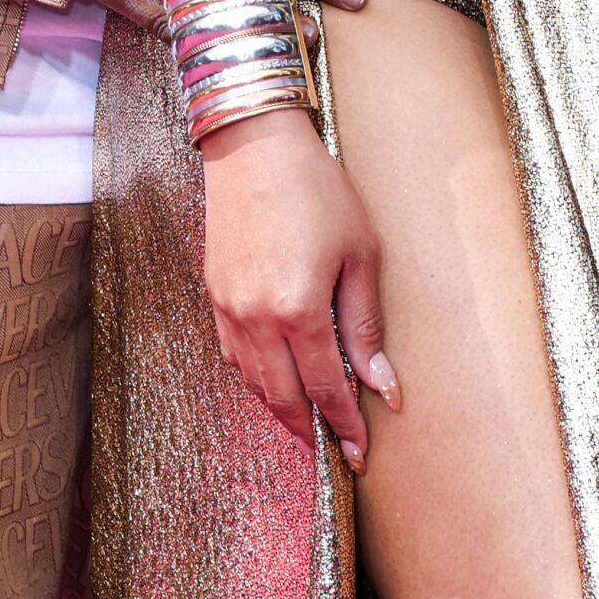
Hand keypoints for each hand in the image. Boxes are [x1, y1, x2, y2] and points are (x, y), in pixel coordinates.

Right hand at [200, 106, 399, 471]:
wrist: (253, 144)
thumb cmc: (316, 189)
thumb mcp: (359, 252)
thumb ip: (365, 324)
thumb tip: (383, 384)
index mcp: (298, 310)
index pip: (325, 389)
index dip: (345, 424)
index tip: (359, 452)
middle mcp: (257, 318)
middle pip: (284, 398)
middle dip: (311, 432)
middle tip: (334, 454)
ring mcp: (230, 309)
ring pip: (254, 383)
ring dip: (280, 411)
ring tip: (307, 428)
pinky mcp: (214, 294)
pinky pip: (233, 356)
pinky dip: (255, 380)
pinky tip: (274, 383)